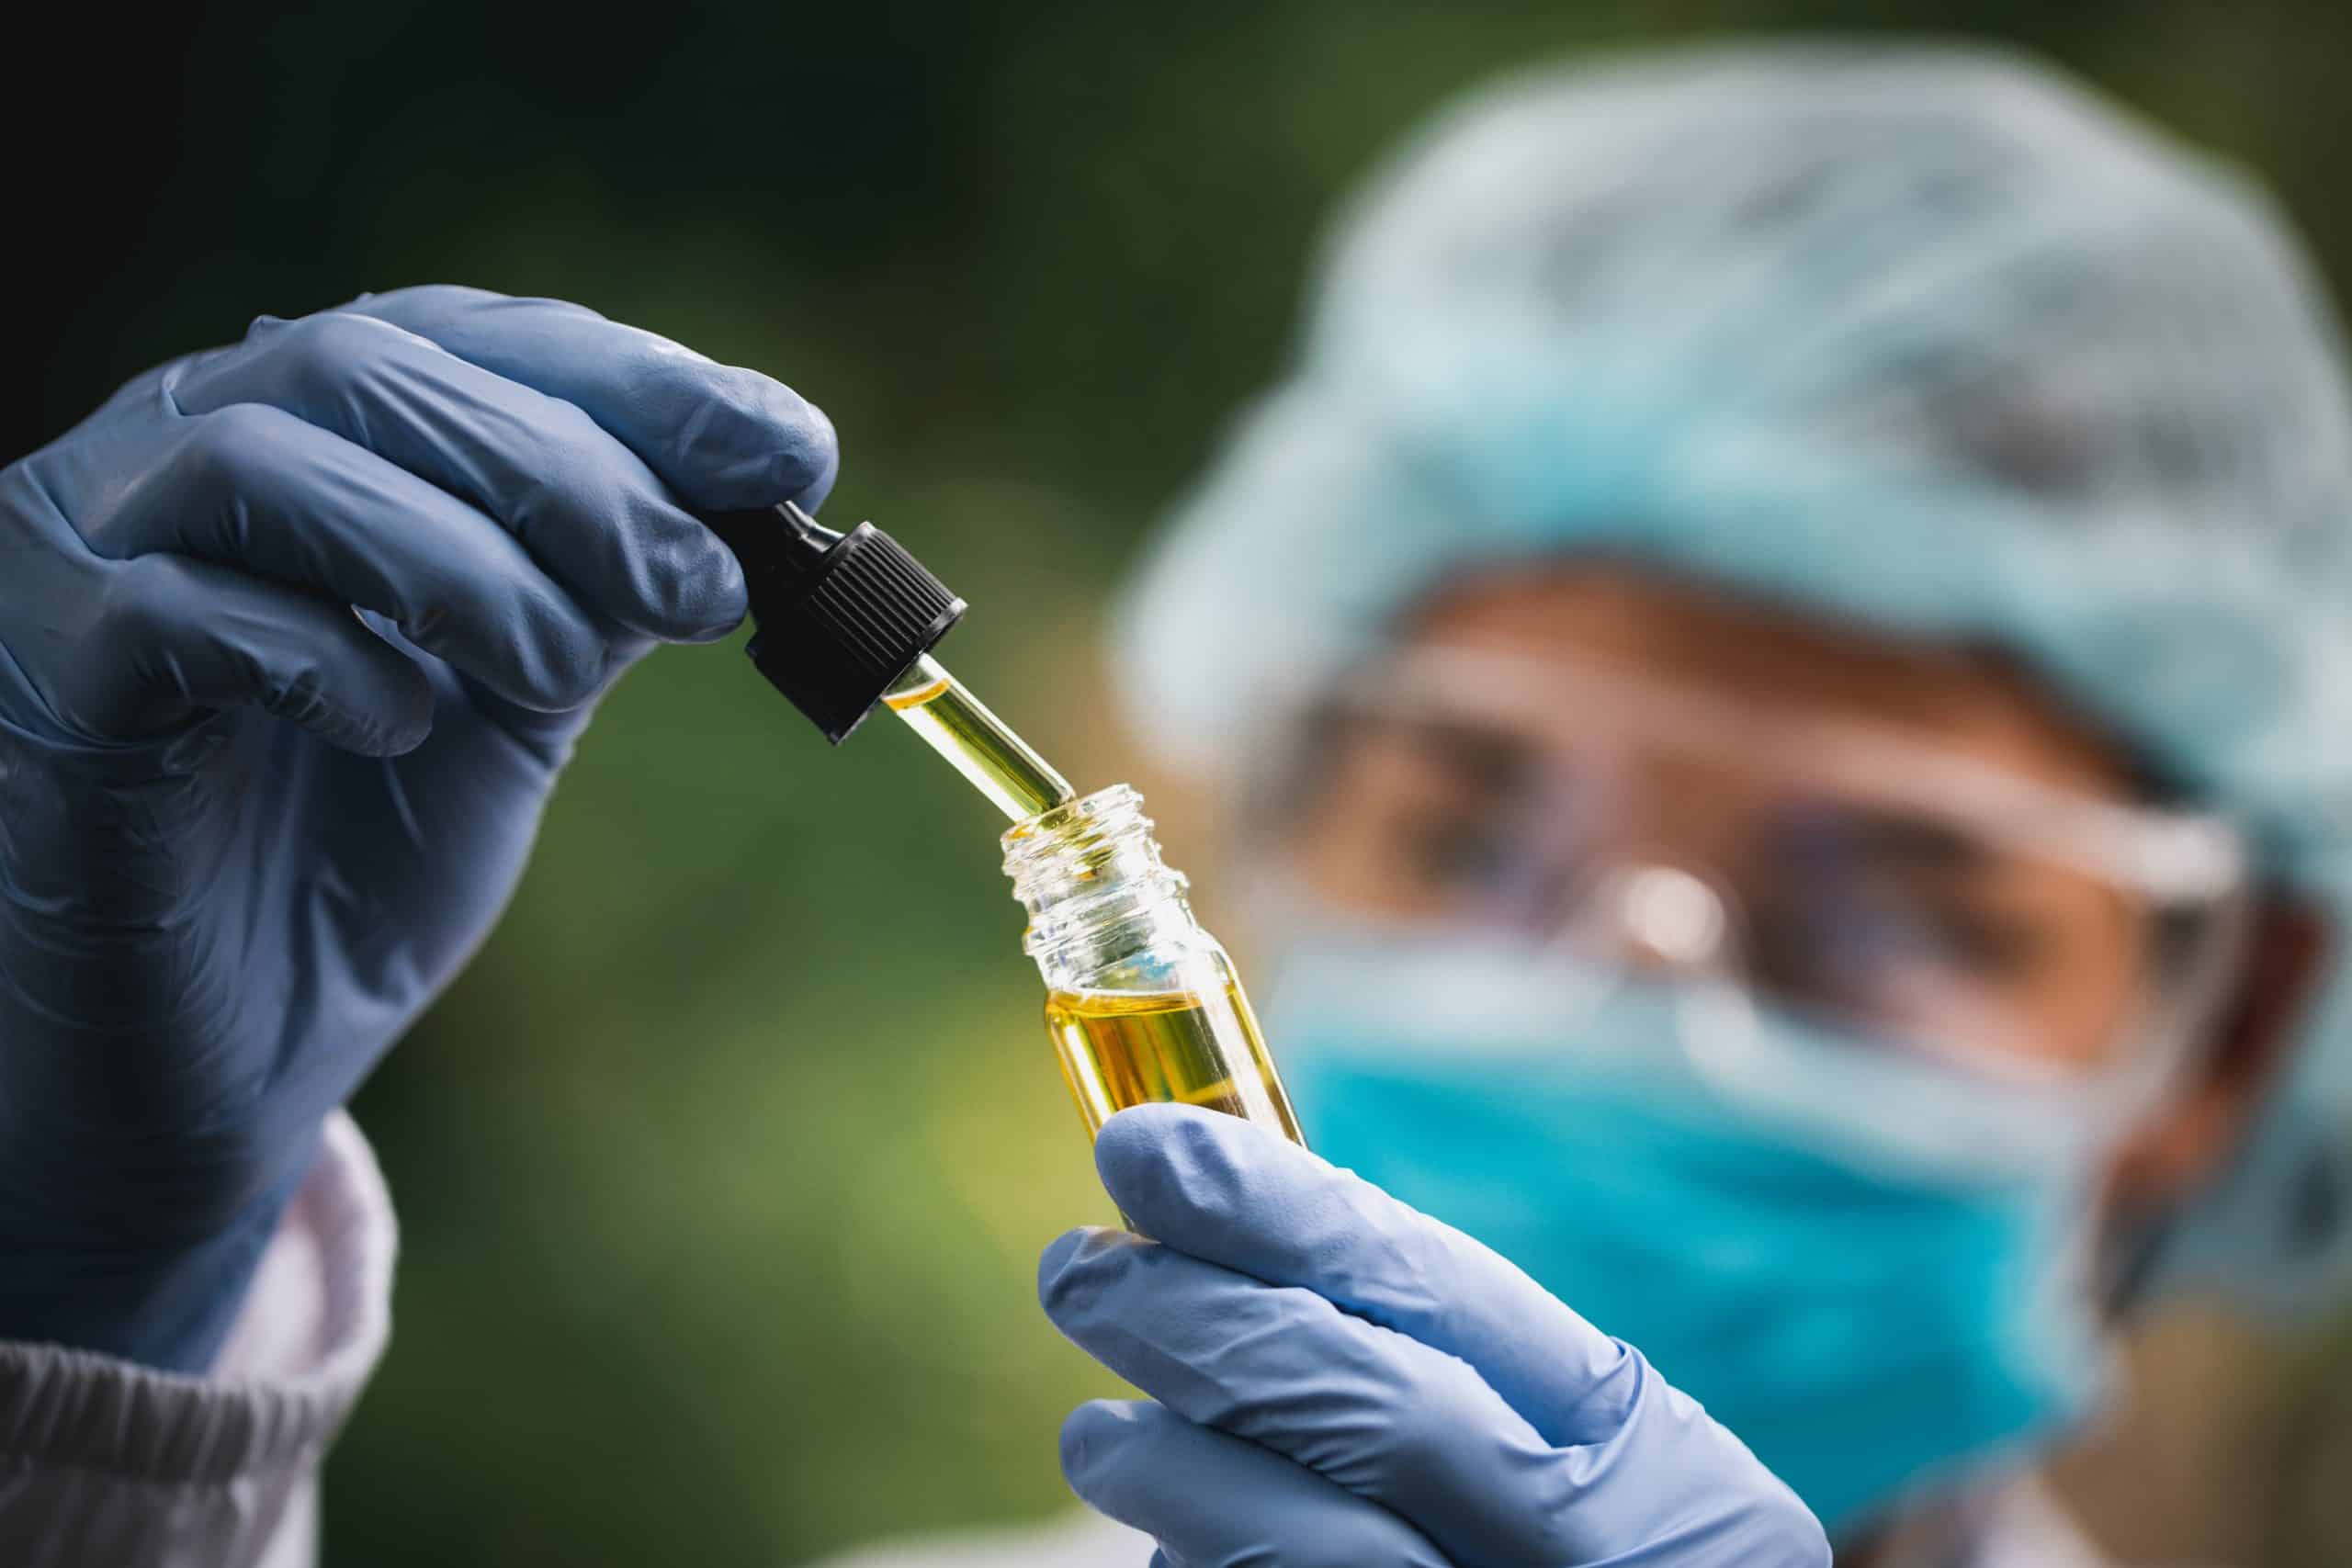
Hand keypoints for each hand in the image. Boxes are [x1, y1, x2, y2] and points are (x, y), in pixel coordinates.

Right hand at [0, 286, 833, 1367]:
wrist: (218, 1059)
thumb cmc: (359, 857)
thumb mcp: (517, 699)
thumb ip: (598, 591)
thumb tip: (749, 512)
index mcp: (314, 434)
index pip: (470, 339)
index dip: (639, 380)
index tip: (792, 450)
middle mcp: (181, 450)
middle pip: (372, 367)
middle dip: (574, 476)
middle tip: (701, 591)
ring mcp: (88, 550)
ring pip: (269, 461)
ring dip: (460, 561)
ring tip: (555, 675)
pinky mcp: (46, 678)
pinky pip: (174, 614)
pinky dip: (323, 657)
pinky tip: (400, 727)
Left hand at [1040, 1105, 1829, 1566]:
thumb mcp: (1595, 1465)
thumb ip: (1449, 1366)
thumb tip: (1225, 1247)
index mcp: (1635, 1448)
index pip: (1434, 1287)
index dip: (1272, 1209)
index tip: (1144, 1144)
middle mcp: (1581, 1552)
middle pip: (1359, 1407)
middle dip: (1193, 1320)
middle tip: (1076, 1267)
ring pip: (1300, 1548)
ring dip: (1169, 1473)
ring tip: (1098, 1438)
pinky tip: (1173, 1553)